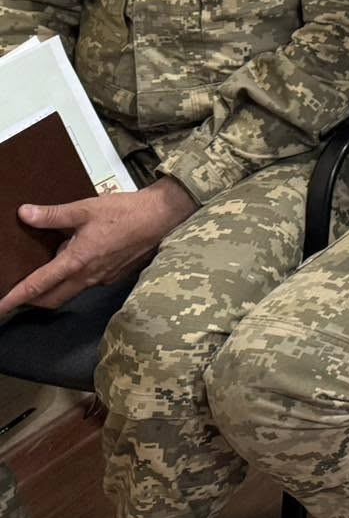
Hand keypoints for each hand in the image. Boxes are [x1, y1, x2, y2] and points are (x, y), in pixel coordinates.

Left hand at [0, 178, 197, 319]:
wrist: (164, 216)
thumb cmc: (127, 211)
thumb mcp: (86, 208)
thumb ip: (53, 215)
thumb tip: (24, 213)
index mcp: (76, 261)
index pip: (37, 286)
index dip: (15, 299)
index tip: (0, 309)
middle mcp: (87, 276)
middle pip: (52, 299)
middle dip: (32, 301)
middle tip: (18, 296)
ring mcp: (103, 279)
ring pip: (70, 292)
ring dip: (55, 288)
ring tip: (49, 272)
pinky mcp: (116, 276)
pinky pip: (89, 283)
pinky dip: (77, 278)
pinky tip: (81, 260)